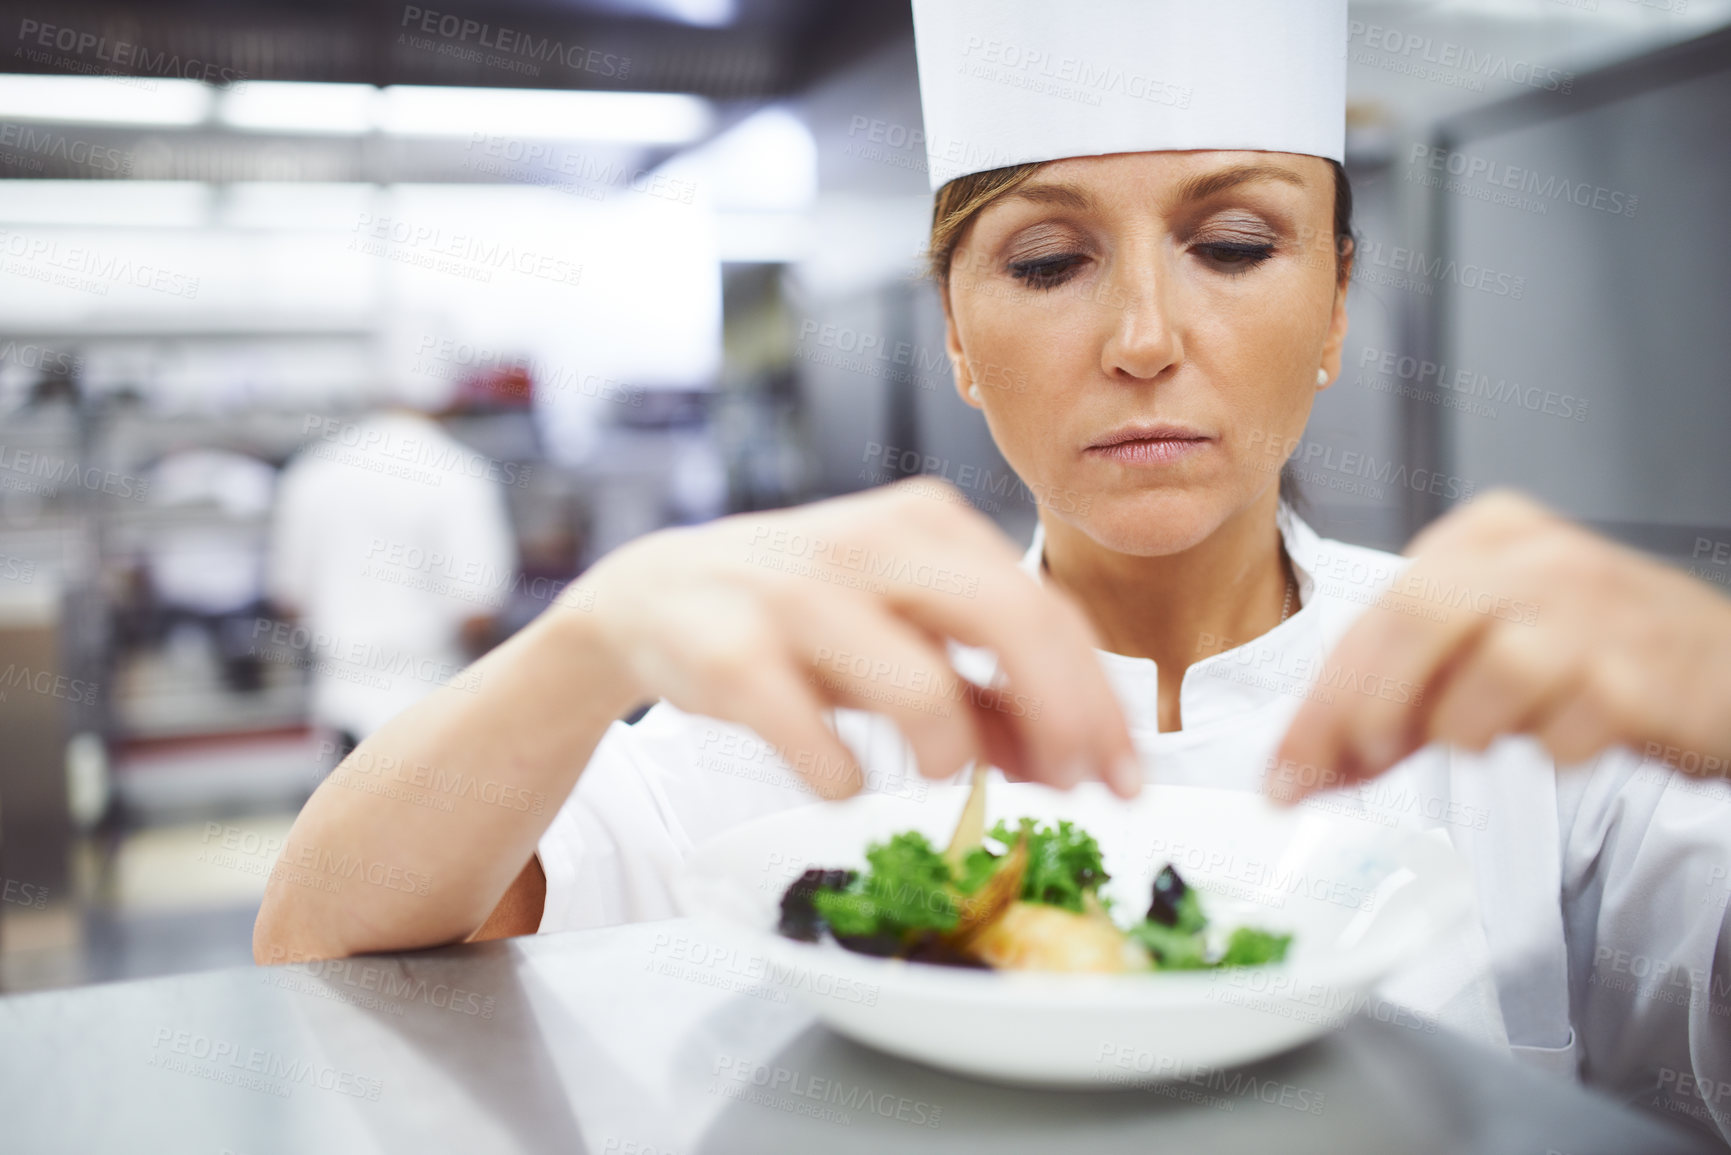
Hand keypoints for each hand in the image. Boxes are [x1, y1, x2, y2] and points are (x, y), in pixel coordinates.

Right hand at [574, 478, 1140, 799]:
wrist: (652, 597)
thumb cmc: (796, 616)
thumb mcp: (898, 638)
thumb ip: (982, 694)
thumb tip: (1069, 764)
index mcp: (925, 525)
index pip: (1045, 609)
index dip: (1099, 700)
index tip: (1127, 776)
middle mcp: (870, 544)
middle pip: (1008, 619)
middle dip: (1064, 716)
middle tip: (1080, 791)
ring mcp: (797, 592)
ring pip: (917, 682)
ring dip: (948, 749)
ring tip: (936, 775)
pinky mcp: (730, 651)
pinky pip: (814, 734)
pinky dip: (842, 776)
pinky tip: (843, 782)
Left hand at [1268, 490, 1730, 801]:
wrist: (1725, 671)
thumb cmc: (1595, 656)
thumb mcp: (1484, 656)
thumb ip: (1395, 707)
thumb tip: (1302, 770)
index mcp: (1486, 536)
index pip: (1375, 613)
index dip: (1319, 701)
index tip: (1282, 772)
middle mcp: (1538, 557)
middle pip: (1416, 620)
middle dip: (1369, 707)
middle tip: (1359, 762)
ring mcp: (1597, 608)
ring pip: (1488, 673)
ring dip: (1464, 729)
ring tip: (1486, 735)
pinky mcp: (1644, 674)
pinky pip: (1563, 729)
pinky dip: (1546, 750)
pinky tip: (1561, 737)